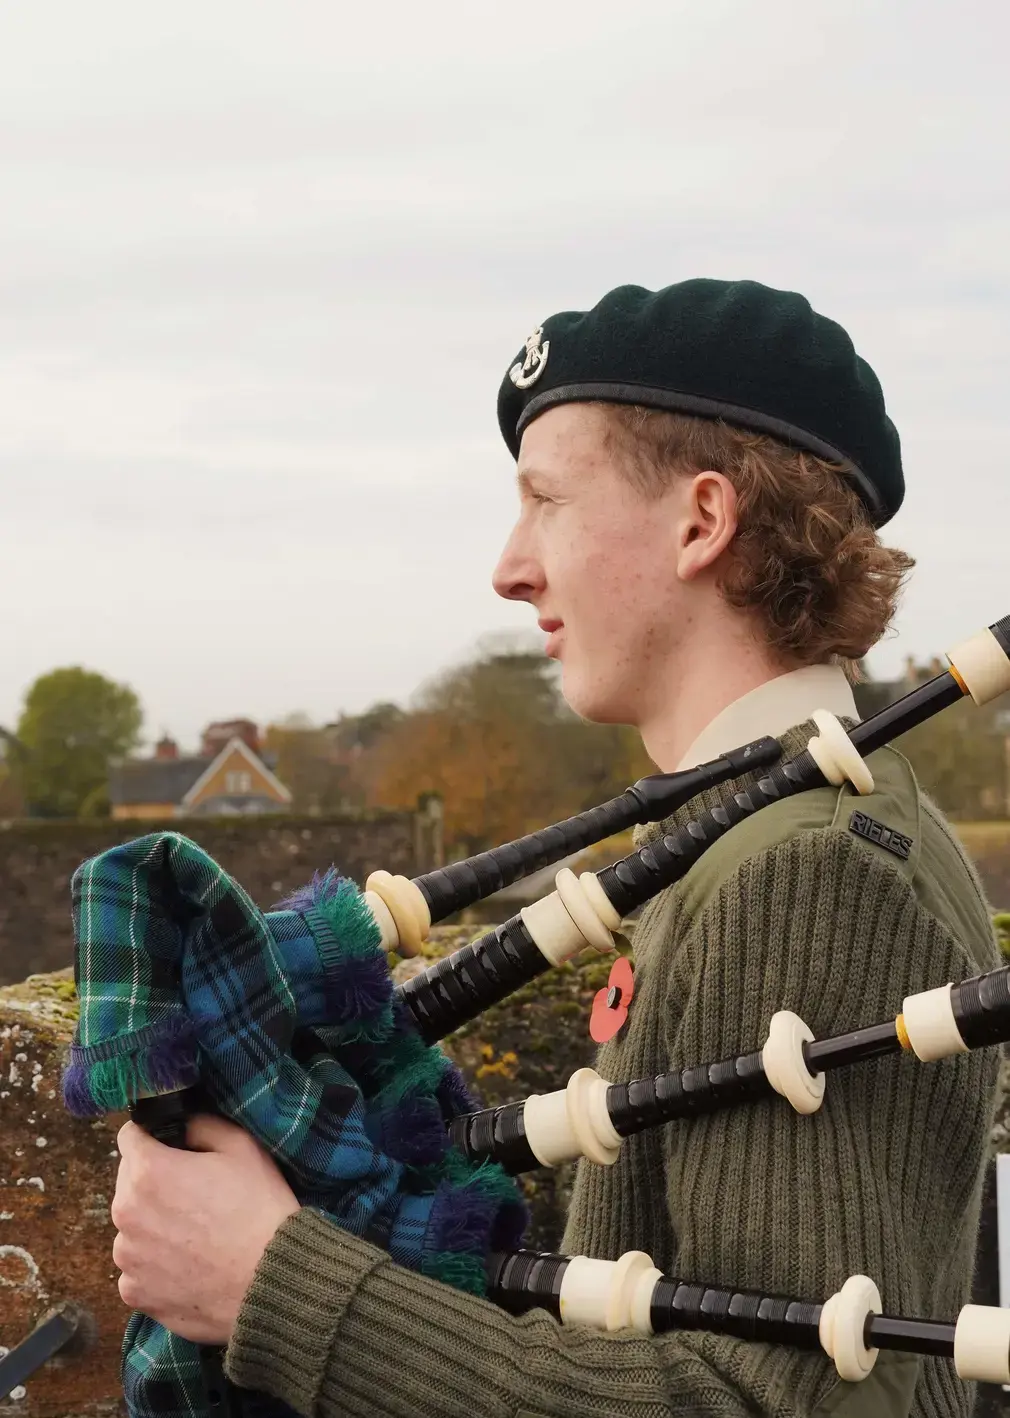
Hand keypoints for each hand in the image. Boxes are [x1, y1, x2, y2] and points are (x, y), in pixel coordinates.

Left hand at [111, 1113, 300, 1344]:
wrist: (269, 1282)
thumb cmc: (258, 1209)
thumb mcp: (241, 1146)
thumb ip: (201, 1125)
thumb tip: (182, 1126)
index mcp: (147, 1171)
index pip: (129, 1137)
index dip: (154, 1138)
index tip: (175, 1149)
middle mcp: (125, 1213)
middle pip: (129, 1182)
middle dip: (154, 1182)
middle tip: (196, 1195)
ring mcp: (127, 1258)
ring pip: (133, 1226)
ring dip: (153, 1224)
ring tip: (195, 1235)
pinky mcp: (134, 1293)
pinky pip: (138, 1267)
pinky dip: (156, 1264)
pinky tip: (190, 1265)